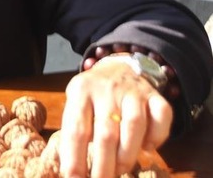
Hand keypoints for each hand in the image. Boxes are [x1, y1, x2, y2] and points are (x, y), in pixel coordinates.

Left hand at [59, 60, 172, 176]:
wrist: (118, 66)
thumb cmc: (92, 95)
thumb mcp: (75, 103)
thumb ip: (74, 128)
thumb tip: (71, 167)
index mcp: (81, 91)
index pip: (76, 129)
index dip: (74, 157)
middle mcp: (107, 89)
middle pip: (106, 132)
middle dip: (103, 164)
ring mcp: (133, 92)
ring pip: (134, 126)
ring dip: (127, 155)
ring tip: (120, 171)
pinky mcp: (155, 96)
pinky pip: (162, 117)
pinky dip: (157, 137)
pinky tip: (148, 149)